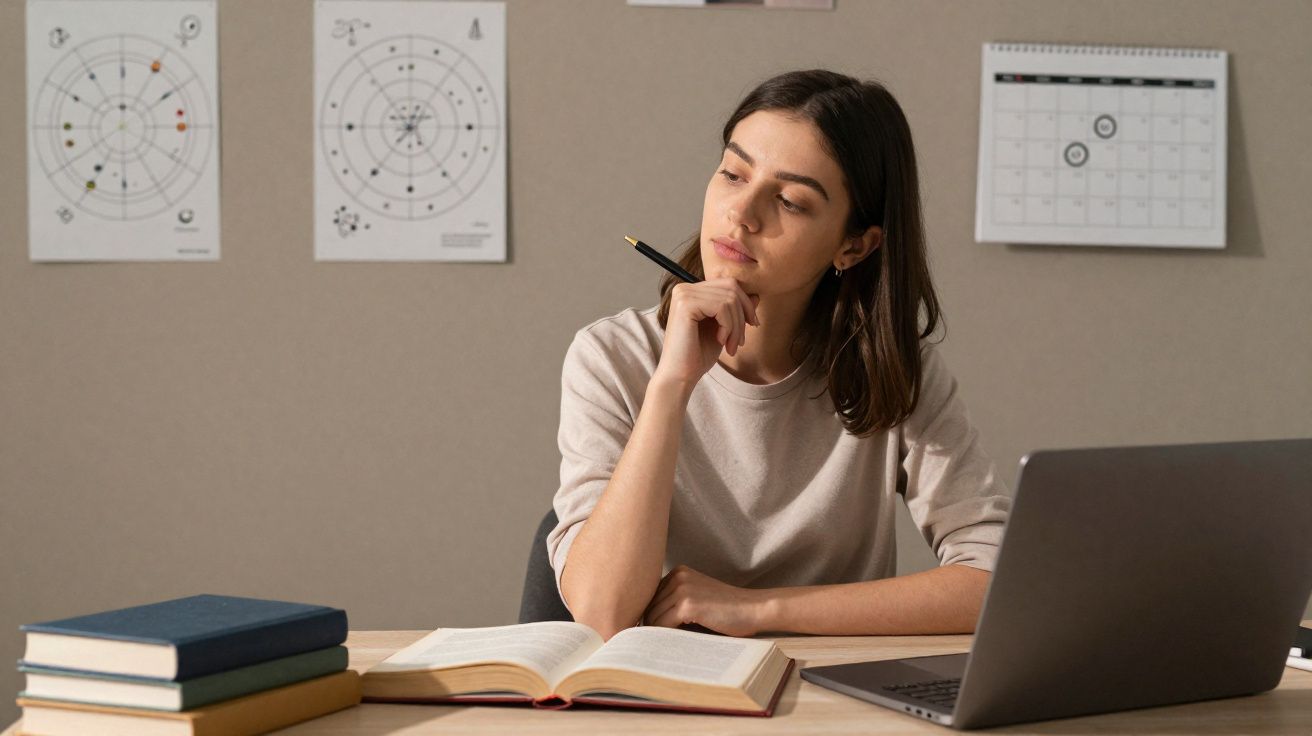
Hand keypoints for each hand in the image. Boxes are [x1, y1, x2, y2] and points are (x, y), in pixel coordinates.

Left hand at [641, 565, 769, 636]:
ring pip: (653, 618)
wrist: (755, 609)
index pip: (650, 598)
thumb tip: (644, 628)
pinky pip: (662, 625)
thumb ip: (674, 605)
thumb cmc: (728, 610)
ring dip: (657, 634)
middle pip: (648, 607)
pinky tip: (672, 646)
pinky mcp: (687, 605)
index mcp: (678, 572)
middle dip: (650, 627)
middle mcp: (677, 576)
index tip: (650, 634)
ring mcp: (682, 589)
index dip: (649, 618)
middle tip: (654, 646)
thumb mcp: (698, 599)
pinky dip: (664, 638)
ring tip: (665, 648)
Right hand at [652, 278, 759, 389]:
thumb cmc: (698, 355)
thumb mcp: (724, 329)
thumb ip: (736, 311)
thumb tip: (756, 295)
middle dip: (743, 315)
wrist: (680, 376)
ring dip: (736, 326)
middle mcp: (684, 288)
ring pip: (729, 299)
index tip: (752, 325)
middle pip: (731, 288)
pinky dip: (728, 326)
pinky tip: (721, 341)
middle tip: (740, 341)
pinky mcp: (685, 304)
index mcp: (691, 291)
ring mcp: (683, 294)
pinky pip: (722, 307)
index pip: (729, 284)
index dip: (745, 304)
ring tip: (731, 346)